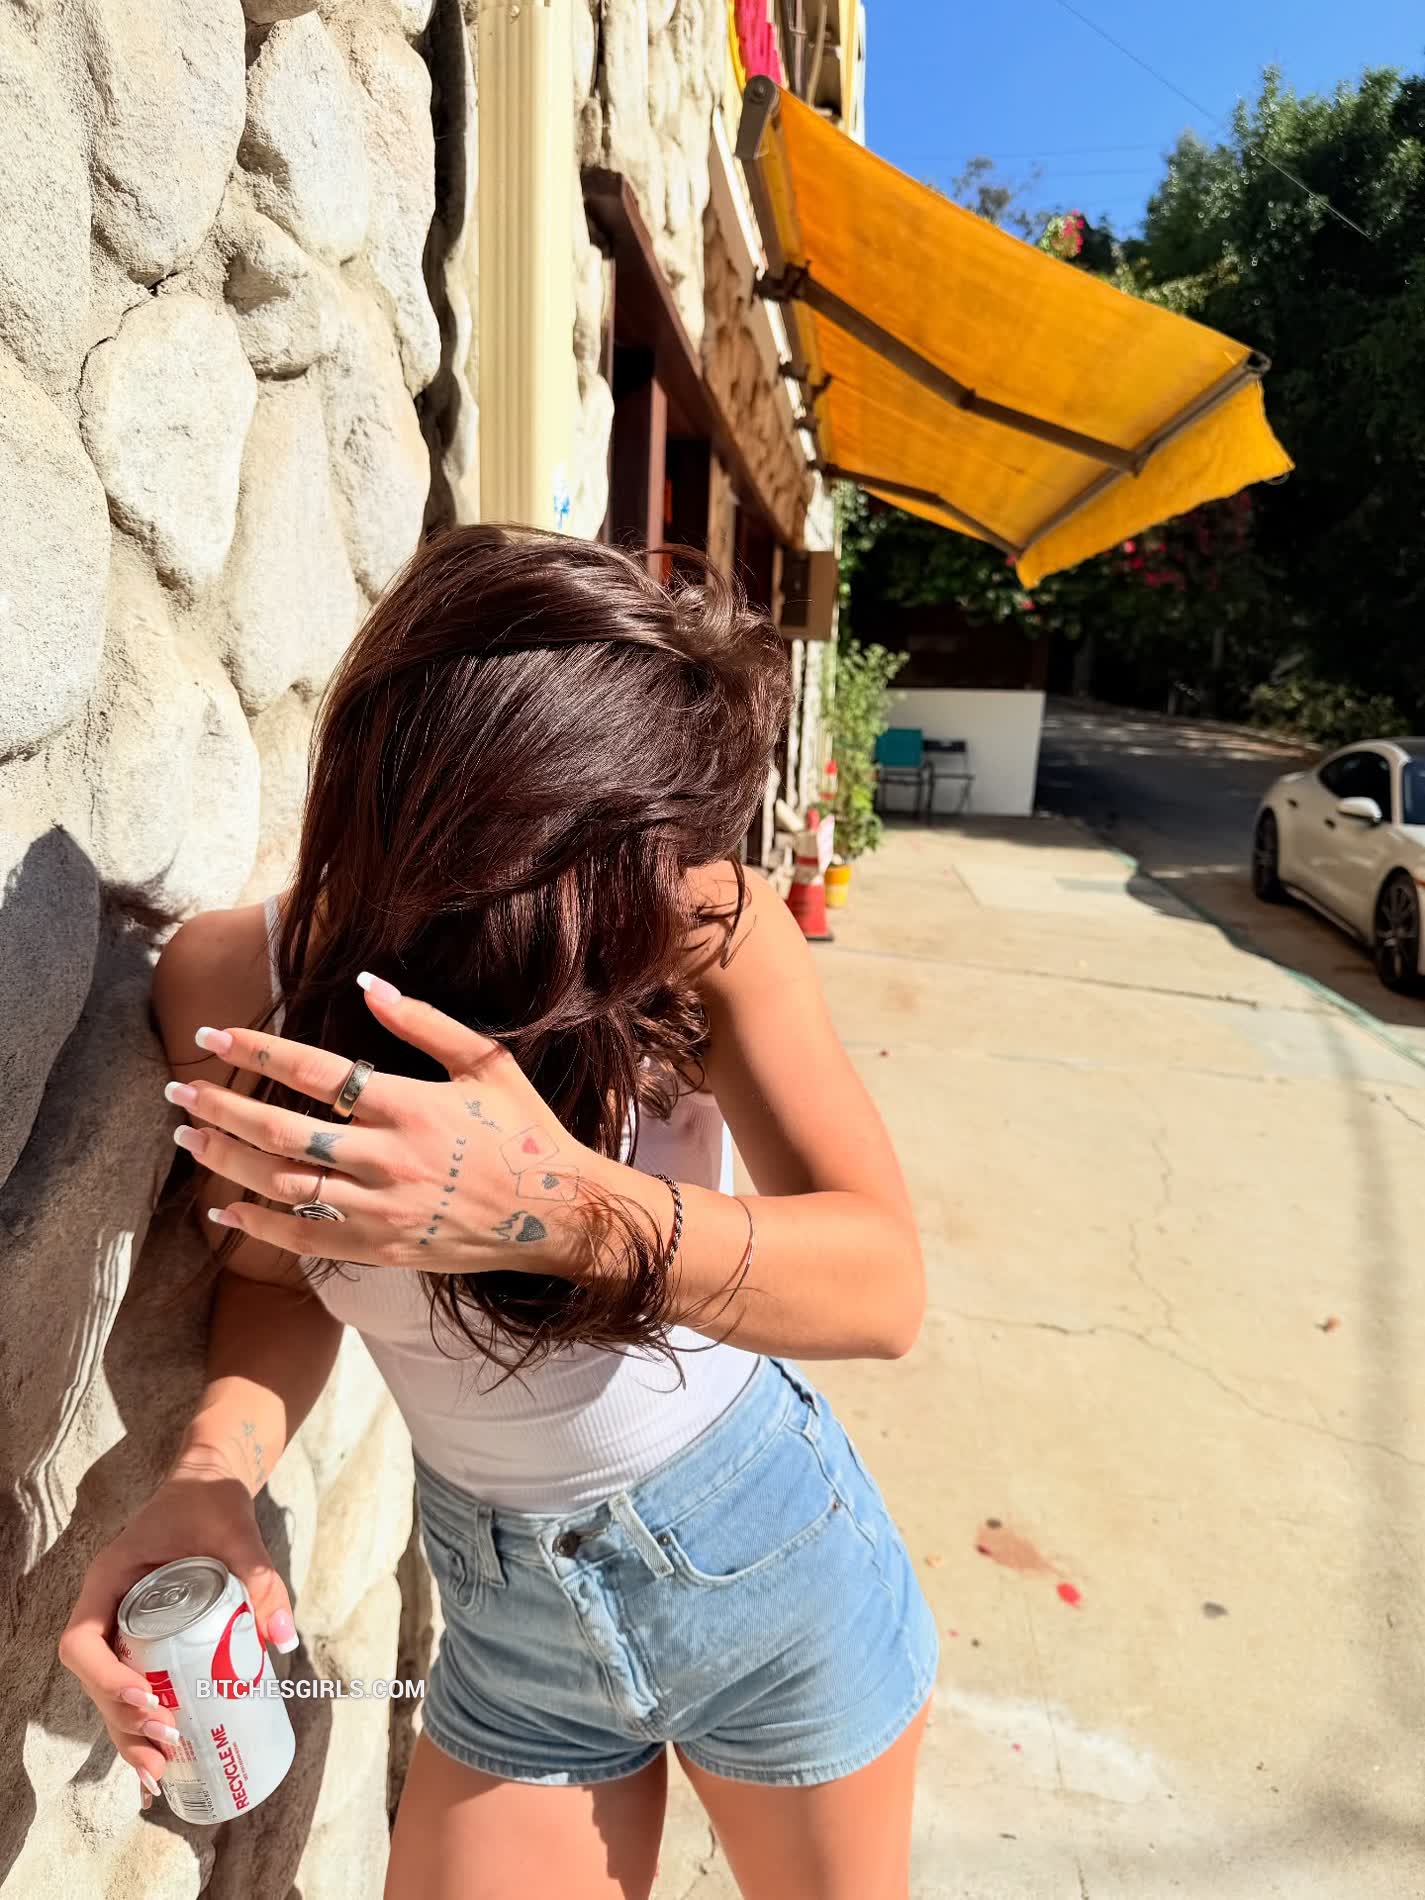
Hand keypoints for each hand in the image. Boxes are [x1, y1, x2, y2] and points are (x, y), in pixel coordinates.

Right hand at [57, 1451, 297, 1813]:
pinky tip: (160, 1764)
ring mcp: (120, 1624)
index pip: (82, 1642)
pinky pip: (132, 1684)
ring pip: (110, 1691)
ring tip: (158, 1774)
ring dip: (128, 1734)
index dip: (105, 1679)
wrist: (210, 1479)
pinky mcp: (144, 1636)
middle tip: (164, 1749)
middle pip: (95, 1679)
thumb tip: (283, 1638)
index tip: (146, 1700)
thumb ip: (260, 1577)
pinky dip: (141, 1724)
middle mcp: (105, 1607)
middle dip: (123, 1721)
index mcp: (109, 1578)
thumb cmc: (212, 1499)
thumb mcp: (236, 1532)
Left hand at [165, 976, 603, 1275]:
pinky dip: (258, 1224)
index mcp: (409, 1105)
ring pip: (283, 1185)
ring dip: (227, 1160)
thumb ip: (424, 1022)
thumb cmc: (523, 1131)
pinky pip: (305, 1238)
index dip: (256, 1051)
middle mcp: (388, 1158)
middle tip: (179, 1088)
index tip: (212, 1035)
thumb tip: (366, 983)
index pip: (314, 1071)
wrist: (555, 1213)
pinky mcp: (381, 1248)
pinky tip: (221, 1207)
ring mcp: (381, 1208)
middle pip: (282, 1131)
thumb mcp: (486, 1063)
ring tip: (188, 1136)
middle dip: (221, 1107)